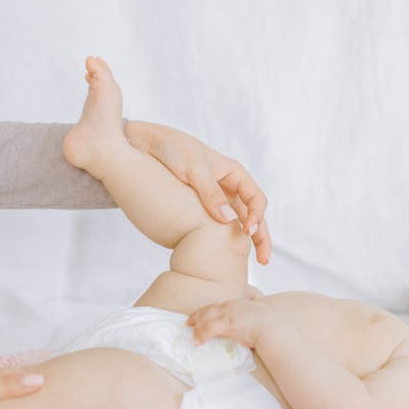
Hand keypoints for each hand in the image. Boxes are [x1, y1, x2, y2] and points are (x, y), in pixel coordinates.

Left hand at [124, 119, 271, 264]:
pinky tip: (220, 254)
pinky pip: (217, 225)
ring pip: (237, 223)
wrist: (145, 145)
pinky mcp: (200, 208)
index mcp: (234, 173)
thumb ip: (210, 193)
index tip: (247, 231)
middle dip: (261, 237)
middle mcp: (229, 187)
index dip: (257, 216)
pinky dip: (223, 239)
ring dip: (244, 242)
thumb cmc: (172, 149)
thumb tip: (228, 220)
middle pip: (253, 215)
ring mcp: (216, 199)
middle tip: (263, 260)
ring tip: (247, 264)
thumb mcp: (193, 168)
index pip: (256, 198)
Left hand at [187, 298, 284, 348]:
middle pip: (209, 309)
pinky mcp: (228, 324)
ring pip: (206, 318)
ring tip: (192, 336)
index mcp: (238, 303)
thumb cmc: (271, 327)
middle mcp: (232, 306)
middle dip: (197, 316)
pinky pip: (209, 329)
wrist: (274, 330)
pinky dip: (201, 335)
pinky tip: (198, 342)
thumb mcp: (259, 318)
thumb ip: (250, 319)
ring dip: (197, 328)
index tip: (198, 316)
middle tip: (188, 324)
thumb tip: (247, 328)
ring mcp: (229, 314)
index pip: (217, 306)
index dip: (206, 311)